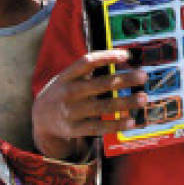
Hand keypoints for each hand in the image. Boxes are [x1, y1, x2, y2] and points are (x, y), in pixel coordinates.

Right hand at [32, 49, 146, 157]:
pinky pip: (99, 127)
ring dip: (125, 103)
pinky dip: (116, 124)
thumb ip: (88, 71)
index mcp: (67, 76)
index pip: (87, 62)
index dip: (107, 57)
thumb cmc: (62, 92)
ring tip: (143, 98)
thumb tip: (120, 60)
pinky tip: (131, 121)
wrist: (40, 118)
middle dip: (124, 80)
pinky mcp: (75, 129)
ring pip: (103, 107)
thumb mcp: (67, 78)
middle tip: (143, 76)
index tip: (126, 55)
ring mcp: (71, 111)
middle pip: (100, 84)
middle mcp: (69, 92)